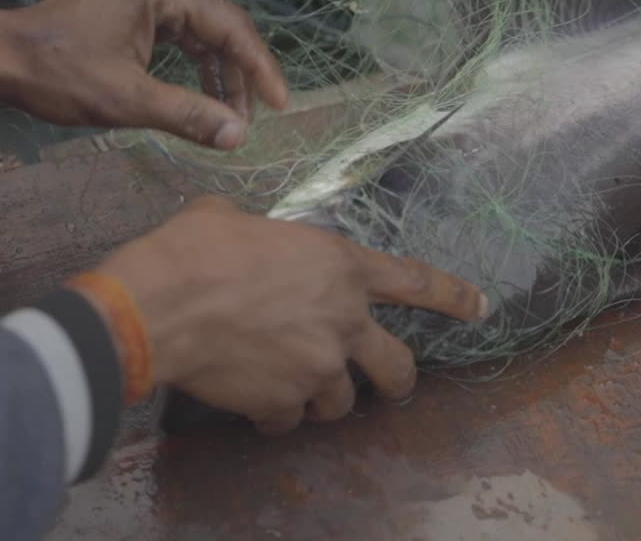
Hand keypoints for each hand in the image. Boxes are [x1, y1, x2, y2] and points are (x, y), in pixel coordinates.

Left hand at [0, 0, 288, 149]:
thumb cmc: (54, 73)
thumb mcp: (125, 100)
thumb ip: (187, 115)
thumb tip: (238, 137)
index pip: (230, 27)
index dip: (260, 69)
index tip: (281, 106)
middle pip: (223, 29)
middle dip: (241, 77)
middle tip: (251, 122)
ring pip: (205, 38)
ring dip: (220, 78)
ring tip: (230, 120)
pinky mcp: (137, 15)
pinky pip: (184, 42)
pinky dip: (197, 72)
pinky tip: (204, 103)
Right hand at [93, 195, 486, 434]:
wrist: (158, 306)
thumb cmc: (195, 249)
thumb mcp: (236, 220)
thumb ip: (266, 238)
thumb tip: (247, 239)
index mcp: (340, 267)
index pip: (417, 282)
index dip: (454, 296)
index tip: (481, 307)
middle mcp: (342, 322)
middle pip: (397, 367)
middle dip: (398, 380)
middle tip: (389, 385)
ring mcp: (317, 369)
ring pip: (341, 402)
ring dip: (322, 396)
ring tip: (290, 384)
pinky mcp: (283, 404)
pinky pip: (290, 420)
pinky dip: (276, 414)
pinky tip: (253, 401)